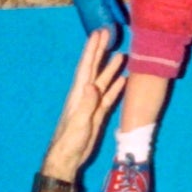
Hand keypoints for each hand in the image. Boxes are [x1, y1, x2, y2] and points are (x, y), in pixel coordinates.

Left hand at [39, 30, 128, 191]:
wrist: (68, 158)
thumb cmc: (70, 141)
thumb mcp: (79, 122)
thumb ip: (87, 104)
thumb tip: (93, 84)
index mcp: (79, 93)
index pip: (86, 67)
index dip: (92, 50)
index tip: (98, 33)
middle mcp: (85, 94)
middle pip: (94, 68)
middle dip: (100, 51)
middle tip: (108, 34)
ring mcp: (92, 104)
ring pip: (103, 81)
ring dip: (110, 68)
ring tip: (121, 54)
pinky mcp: (98, 114)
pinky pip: (108, 96)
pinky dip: (115, 87)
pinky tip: (123, 80)